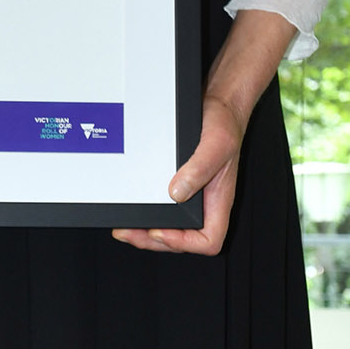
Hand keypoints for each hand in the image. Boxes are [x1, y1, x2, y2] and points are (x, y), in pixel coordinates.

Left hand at [112, 96, 243, 256]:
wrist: (217, 106)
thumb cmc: (225, 125)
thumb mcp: (217, 144)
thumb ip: (200, 168)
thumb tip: (177, 192)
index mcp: (218, 200)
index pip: (208, 240)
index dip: (184, 243)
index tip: (161, 231)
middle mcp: (203, 202)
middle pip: (181, 240)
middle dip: (152, 240)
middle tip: (127, 232)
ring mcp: (189, 195)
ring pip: (169, 227)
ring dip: (145, 232)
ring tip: (124, 227)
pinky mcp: (176, 185)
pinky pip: (161, 208)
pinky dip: (145, 213)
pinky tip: (132, 208)